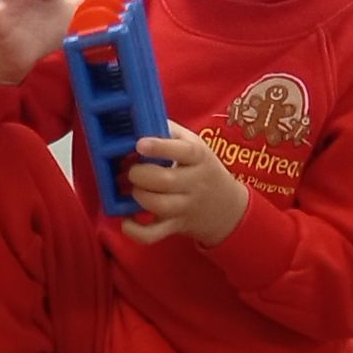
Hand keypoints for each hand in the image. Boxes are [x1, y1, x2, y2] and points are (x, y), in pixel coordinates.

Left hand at [120, 121, 250, 245]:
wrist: (226, 208)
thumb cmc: (201, 169)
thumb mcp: (195, 145)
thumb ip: (170, 132)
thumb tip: (140, 117)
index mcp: (199, 158)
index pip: (184, 151)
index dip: (161, 147)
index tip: (140, 144)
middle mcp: (194, 183)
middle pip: (166, 180)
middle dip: (140, 174)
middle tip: (131, 171)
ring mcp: (185, 207)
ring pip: (159, 206)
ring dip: (138, 197)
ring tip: (132, 189)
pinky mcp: (175, 226)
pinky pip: (154, 234)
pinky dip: (136, 231)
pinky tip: (126, 220)